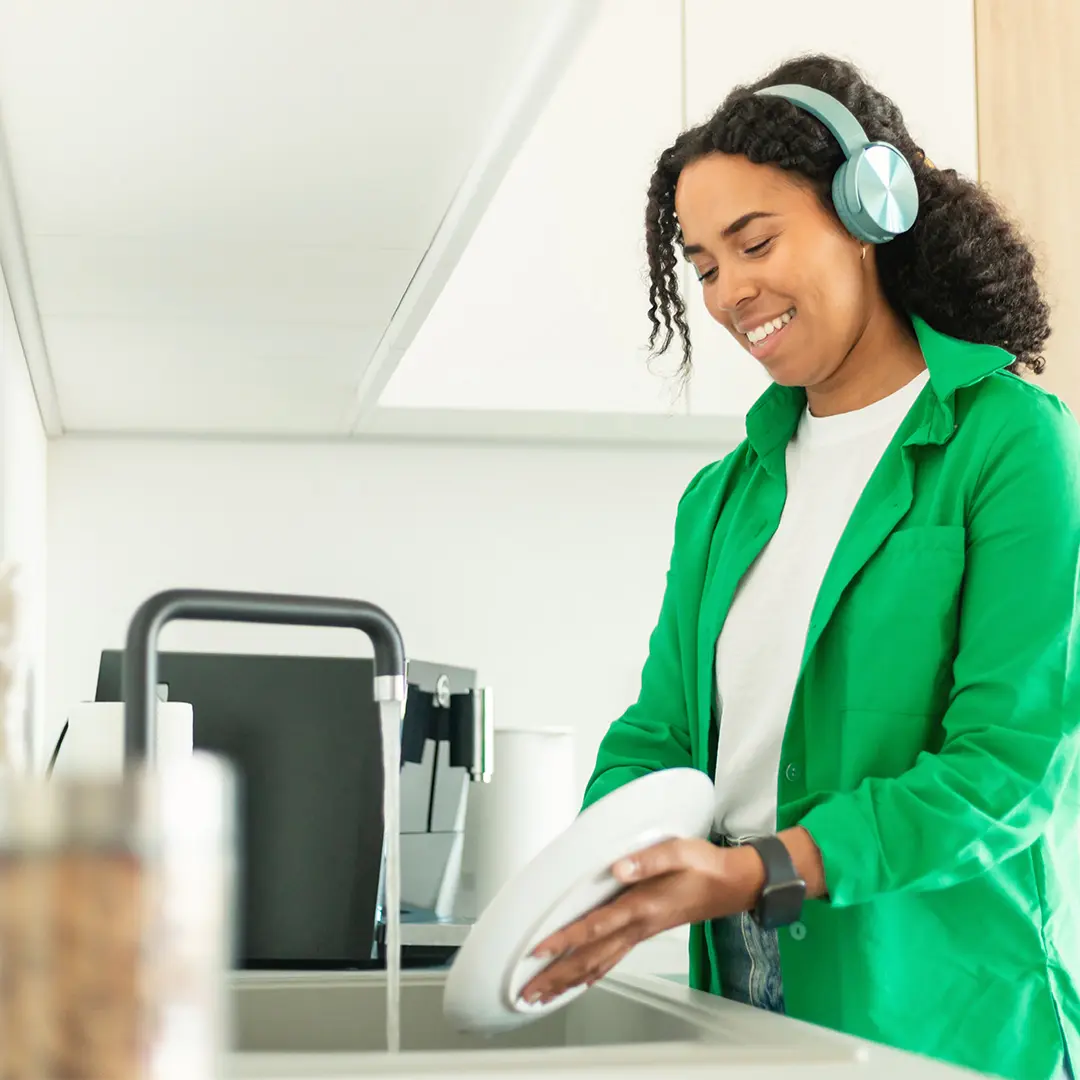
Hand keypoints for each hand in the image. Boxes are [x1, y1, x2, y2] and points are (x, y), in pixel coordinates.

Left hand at [517, 836, 765, 1005]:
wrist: (731, 885)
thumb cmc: (704, 866)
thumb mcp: (680, 851)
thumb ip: (648, 859)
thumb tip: (618, 868)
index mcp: (643, 906)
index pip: (596, 927)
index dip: (566, 939)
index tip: (539, 949)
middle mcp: (638, 926)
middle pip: (589, 957)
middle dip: (556, 975)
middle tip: (527, 990)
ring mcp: (640, 933)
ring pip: (598, 964)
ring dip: (568, 980)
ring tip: (542, 994)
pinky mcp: (643, 933)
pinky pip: (611, 960)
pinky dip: (591, 975)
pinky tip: (579, 982)